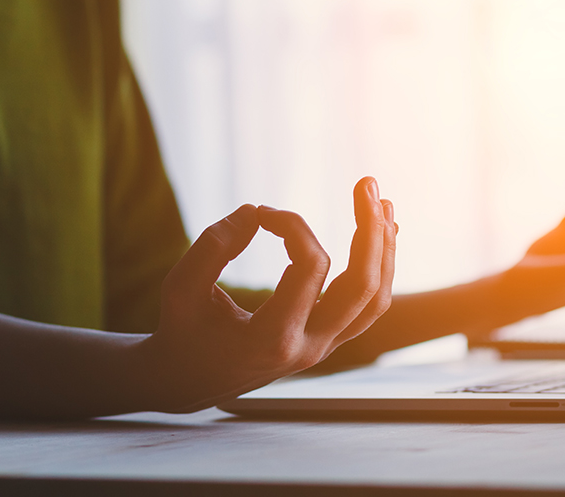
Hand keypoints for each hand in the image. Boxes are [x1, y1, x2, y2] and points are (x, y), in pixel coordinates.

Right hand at [137, 177, 396, 412]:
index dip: (292, 226)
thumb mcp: (180, 288)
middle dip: (370, 230)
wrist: (190, 381)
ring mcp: (323, 348)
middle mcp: (309, 347)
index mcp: (273, 338)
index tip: (262, 214)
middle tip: (366, 183)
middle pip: (363, 287)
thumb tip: (254, 212)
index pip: (309, 267)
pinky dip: (379, 268)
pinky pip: (367, 306)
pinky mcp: (327, 341)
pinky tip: (382, 234)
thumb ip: (212, 247)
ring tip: (382, 202)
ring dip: (384, 248)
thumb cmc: (183, 331)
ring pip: (375, 299)